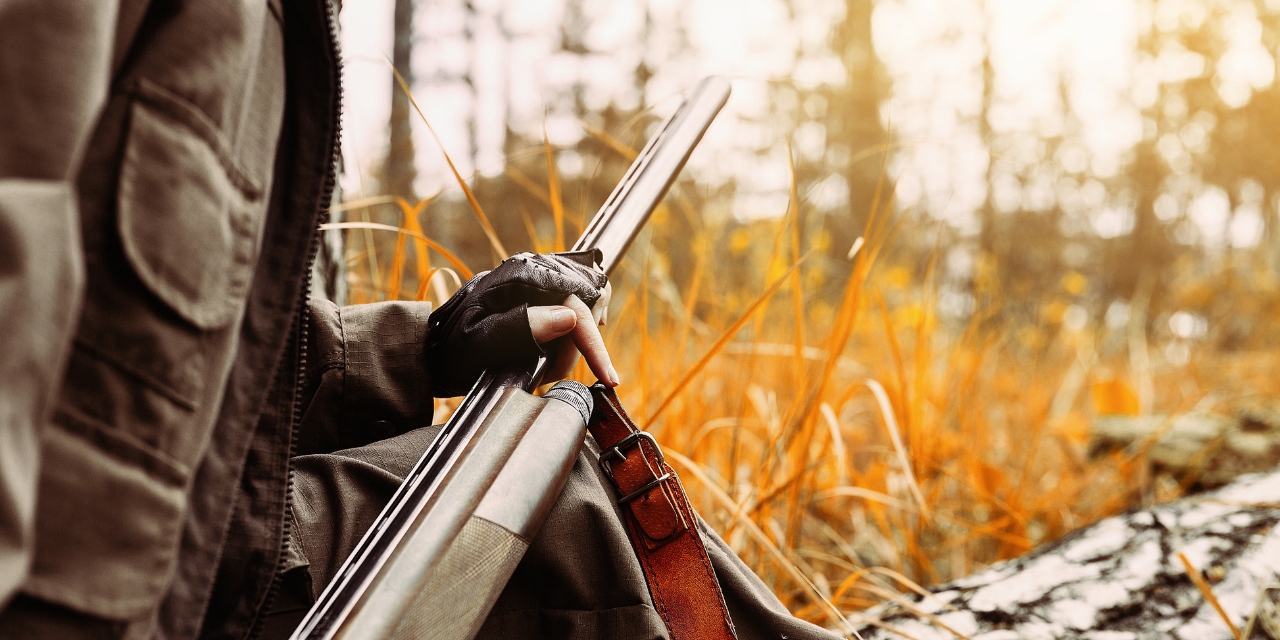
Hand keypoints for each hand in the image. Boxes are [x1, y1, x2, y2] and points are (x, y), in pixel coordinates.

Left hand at [427, 250, 618, 396]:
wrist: (432, 351)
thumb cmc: (451, 350)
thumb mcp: (481, 344)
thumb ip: (523, 327)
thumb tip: (569, 317)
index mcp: (520, 274)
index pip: (576, 305)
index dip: (593, 344)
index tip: (608, 377)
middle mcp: (533, 268)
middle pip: (587, 304)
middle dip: (578, 345)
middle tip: (549, 370)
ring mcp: (539, 277)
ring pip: (585, 308)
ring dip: (572, 344)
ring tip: (543, 364)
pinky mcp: (541, 291)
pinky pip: (575, 308)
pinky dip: (572, 335)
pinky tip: (553, 350)